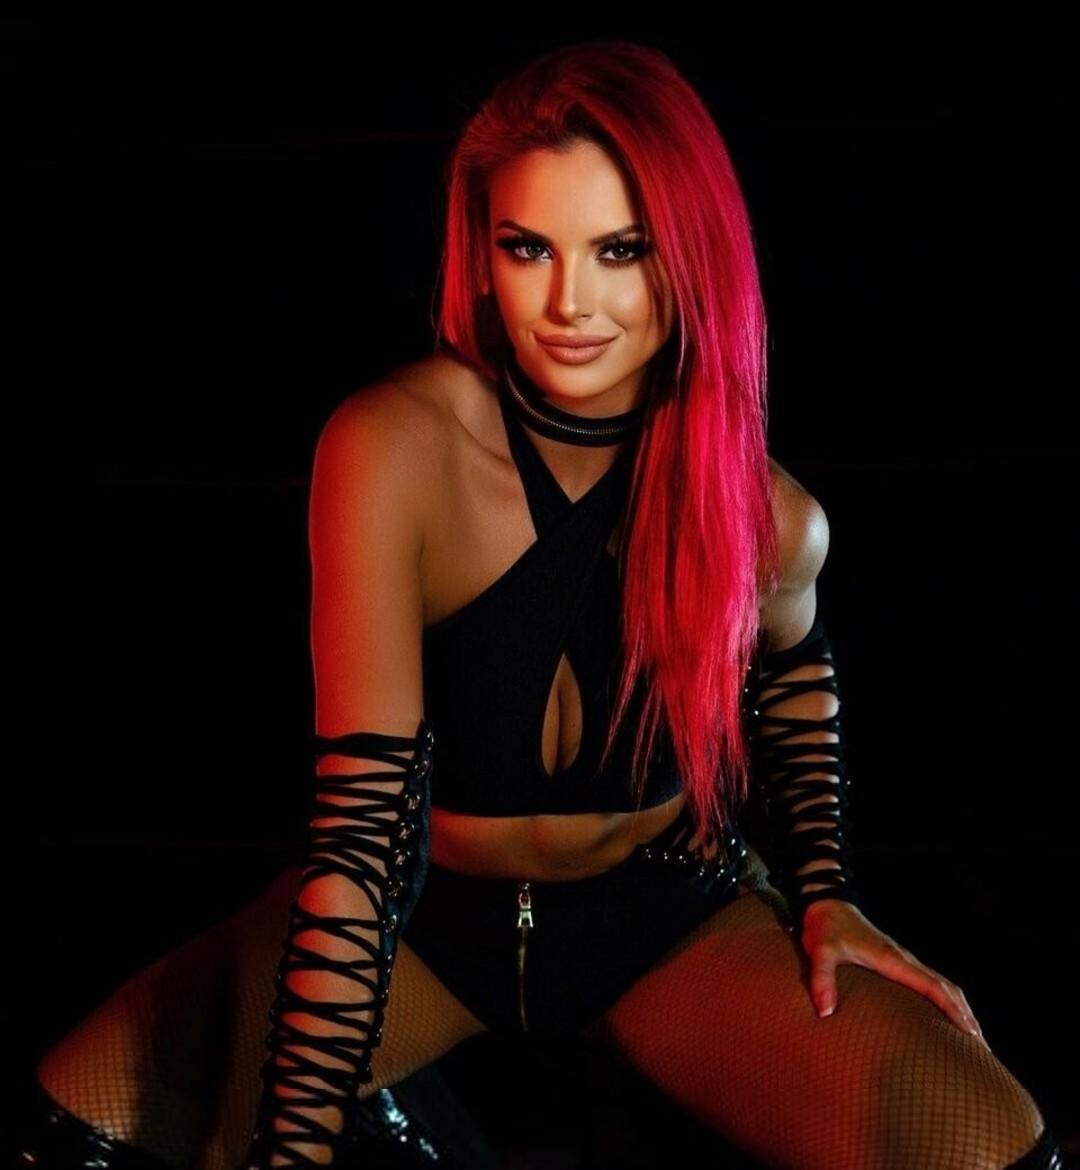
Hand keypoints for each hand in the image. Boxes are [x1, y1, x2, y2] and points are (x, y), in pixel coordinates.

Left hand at [797, 899, 991, 1052]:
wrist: (826, 904)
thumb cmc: (824, 928)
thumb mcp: (819, 952)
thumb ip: (822, 979)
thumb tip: (825, 1012)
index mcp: (891, 958)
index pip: (932, 986)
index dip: (953, 1010)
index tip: (972, 1033)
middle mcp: (903, 959)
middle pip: (946, 987)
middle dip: (965, 1016)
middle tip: (983, 1049)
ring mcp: (902, 959)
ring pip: (941, 983)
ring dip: (959, 1008)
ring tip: (974, 1039)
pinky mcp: (896, 961)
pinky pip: (929, 981)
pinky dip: (945, 999)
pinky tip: (946, 1014)